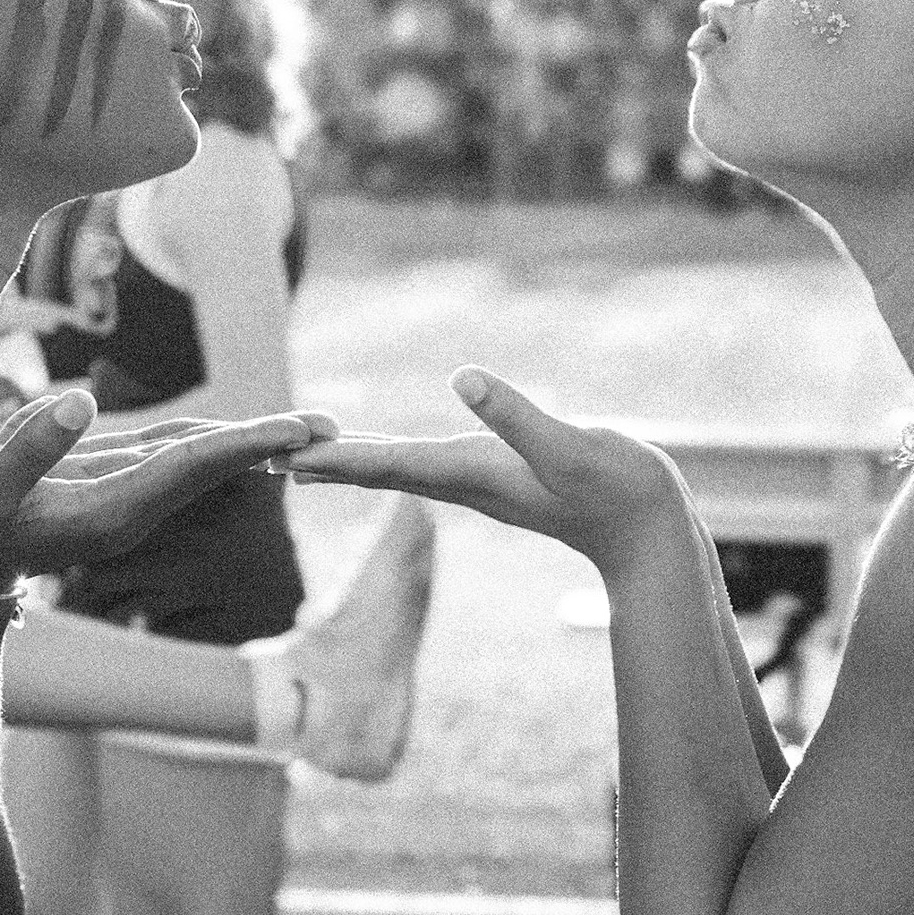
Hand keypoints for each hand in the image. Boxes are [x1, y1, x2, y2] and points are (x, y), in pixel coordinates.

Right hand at [0, 388, 335, 601]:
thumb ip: (27, 451)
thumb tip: (82, 401)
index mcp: (110, 512)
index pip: (195, 467)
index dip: (248, 442)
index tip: (302, 432)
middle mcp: (131, 507)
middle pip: (215, 464)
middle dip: (273, 444)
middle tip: (338, 428)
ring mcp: (124, 497)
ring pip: (200, 458)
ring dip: (255, 441)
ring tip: (313, 428)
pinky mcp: (111, 483)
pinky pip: (175, 455)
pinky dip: (217, 440)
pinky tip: (247, 435)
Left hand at [281, 366, 700, 574]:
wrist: (653, 535)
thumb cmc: (619, 490)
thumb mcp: (569, 446)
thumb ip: (518, 416)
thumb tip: (463, 379)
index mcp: (472, 472)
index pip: (386, 463)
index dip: (331, 455)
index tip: (278, 453)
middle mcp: (467, 480)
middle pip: (379, 470)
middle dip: (323, 463)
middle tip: (261, 458)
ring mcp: (483, 483)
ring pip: (400, 471)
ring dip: (350, 464)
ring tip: (303, 459)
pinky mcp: (503, 479)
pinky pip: (428, 468)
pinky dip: (392, 461)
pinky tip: (387, 459)